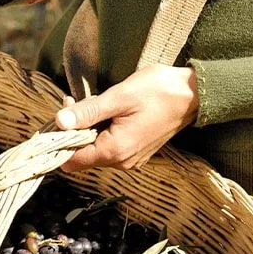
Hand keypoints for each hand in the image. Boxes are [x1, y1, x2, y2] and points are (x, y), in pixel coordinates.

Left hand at [55, 65, 198, 171]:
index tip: (59, 118)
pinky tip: (106, 112)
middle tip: (74, 103)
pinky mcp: (136, 152)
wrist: (194, 94)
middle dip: (73, 131)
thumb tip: (59, 122)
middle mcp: (122, 162)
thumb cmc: (158, 91)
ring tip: (93, 104)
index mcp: (115, 151)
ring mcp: (130, 159)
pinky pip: (109, 147)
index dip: (59, 141)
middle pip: (82, 155)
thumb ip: (88, 112)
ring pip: (95, 150)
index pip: (72, 160)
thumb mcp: (119, 97)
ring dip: (87, 129)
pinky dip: (101, 132)